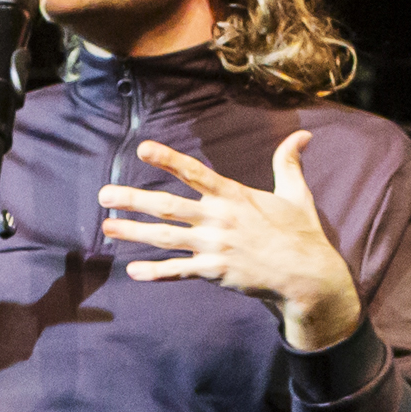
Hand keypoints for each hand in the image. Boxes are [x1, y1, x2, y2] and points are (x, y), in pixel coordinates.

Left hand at [100, 134, 363, 350]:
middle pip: (168, 206)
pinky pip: (179, 271)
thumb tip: (304, 135)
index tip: (142, 149)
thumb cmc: (301, 234)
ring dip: (133, 233)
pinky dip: (156, 272)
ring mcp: (215, 247)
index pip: (195, 172)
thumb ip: (289, 163)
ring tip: (106, 228)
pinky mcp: (215, 272)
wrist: (306, 276)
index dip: (168, 159)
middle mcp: (219, 219)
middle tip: (104, 195)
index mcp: (234, 196)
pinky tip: (133, 271)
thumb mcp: (296, 194)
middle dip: (133, 199)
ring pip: (166, 238)